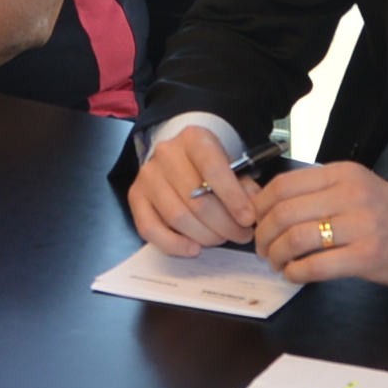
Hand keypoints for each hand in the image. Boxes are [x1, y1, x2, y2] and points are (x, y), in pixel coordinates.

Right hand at [127, 127, 262, 255]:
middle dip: (224, 224)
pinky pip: (149, 228)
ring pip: (177, 216)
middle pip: (196, 199)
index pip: (213, 169)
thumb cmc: (210, 165)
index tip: (248, 219)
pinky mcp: (135, 196)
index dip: (233, 198)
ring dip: (204, 236)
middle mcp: (166, 153)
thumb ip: (244, 185)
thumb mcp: (231, 165)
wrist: (180, 158)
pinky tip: (193, 249)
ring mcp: (148, 175)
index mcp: (194, 138)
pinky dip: (173, 244)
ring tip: (221, 239)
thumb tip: (253, 206)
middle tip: (240, 235)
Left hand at [252, 162, 387, 289]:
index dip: (259, 208)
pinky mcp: (368, 256)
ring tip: (278, 264)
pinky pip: (315, 266)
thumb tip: (271, 208)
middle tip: (262, 249)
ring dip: (276, 256)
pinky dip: (296, 273)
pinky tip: (295, 275)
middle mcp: (351, 194)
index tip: (255, 223)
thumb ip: (322, 194)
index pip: (283, 185)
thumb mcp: (360, 190)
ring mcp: (361, 225)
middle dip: (263, 235)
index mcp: (344, 174)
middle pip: (283, 212)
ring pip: (295, 239)